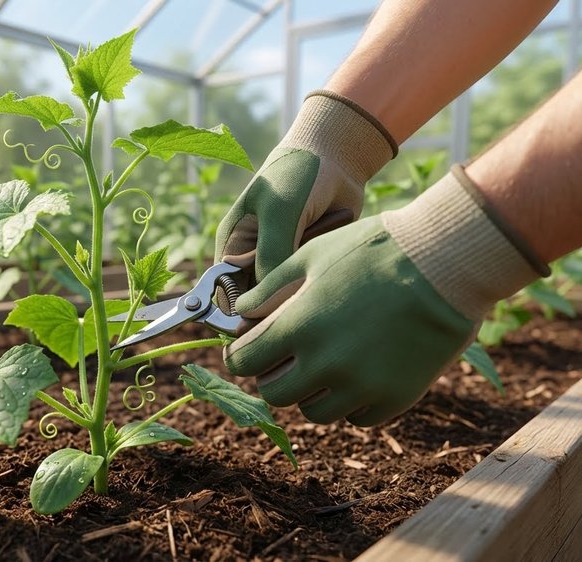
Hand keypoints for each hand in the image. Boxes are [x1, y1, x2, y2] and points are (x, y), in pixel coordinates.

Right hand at [214, 91, 395, 299]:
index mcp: (232, 247)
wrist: (337, 155)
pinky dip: (322, 270)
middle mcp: (255, 259)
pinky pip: (313, 281)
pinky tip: (331, 248)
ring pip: (289, 293)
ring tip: (318, 244)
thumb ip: (271, 257)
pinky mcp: (309, 261)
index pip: (228, 294)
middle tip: (302, 275)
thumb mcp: (279, 214)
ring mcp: (284, 261)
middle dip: (281, 295)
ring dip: (305, 278)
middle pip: (261, 301)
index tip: (268, 317)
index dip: (243, 312)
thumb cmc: (296, 175)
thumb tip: (267, 305)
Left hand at [224, 166, 547, 425]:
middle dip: (272, 376)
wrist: (448, 261)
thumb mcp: (312, 256)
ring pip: (314, 413)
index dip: (240, 355)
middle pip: (274, 394)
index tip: (246, 349)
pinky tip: (358, 373)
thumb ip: (271, 290)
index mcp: (299, 327)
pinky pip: (357, 417)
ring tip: (325, 364)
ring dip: (311, 393)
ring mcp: (362, 386)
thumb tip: (240, 314)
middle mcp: (326, 364)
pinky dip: (351, 402)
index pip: (244, 362)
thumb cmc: (375, 249)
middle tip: (285, 358)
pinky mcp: (396, 397)